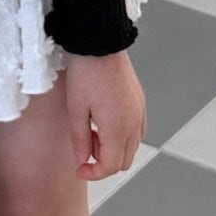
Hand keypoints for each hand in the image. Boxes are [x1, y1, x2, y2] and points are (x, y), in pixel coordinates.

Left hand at [65, 50, 145, 180]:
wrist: (100, 42)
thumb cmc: (86, 71)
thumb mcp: (76, 109)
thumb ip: (80, 139)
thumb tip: (82, 160)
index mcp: (118, 128)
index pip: (111, 166)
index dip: (94, 173)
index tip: (80, 169)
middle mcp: (134, 123)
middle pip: (124, 161)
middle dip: (104, 161)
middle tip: (84, 145)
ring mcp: (140, 112)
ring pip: (132, 147)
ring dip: (113, 148)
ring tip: (92, 129)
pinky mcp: (140, 102)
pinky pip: (136, 130)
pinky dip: (122, 135)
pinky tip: (104, 120)